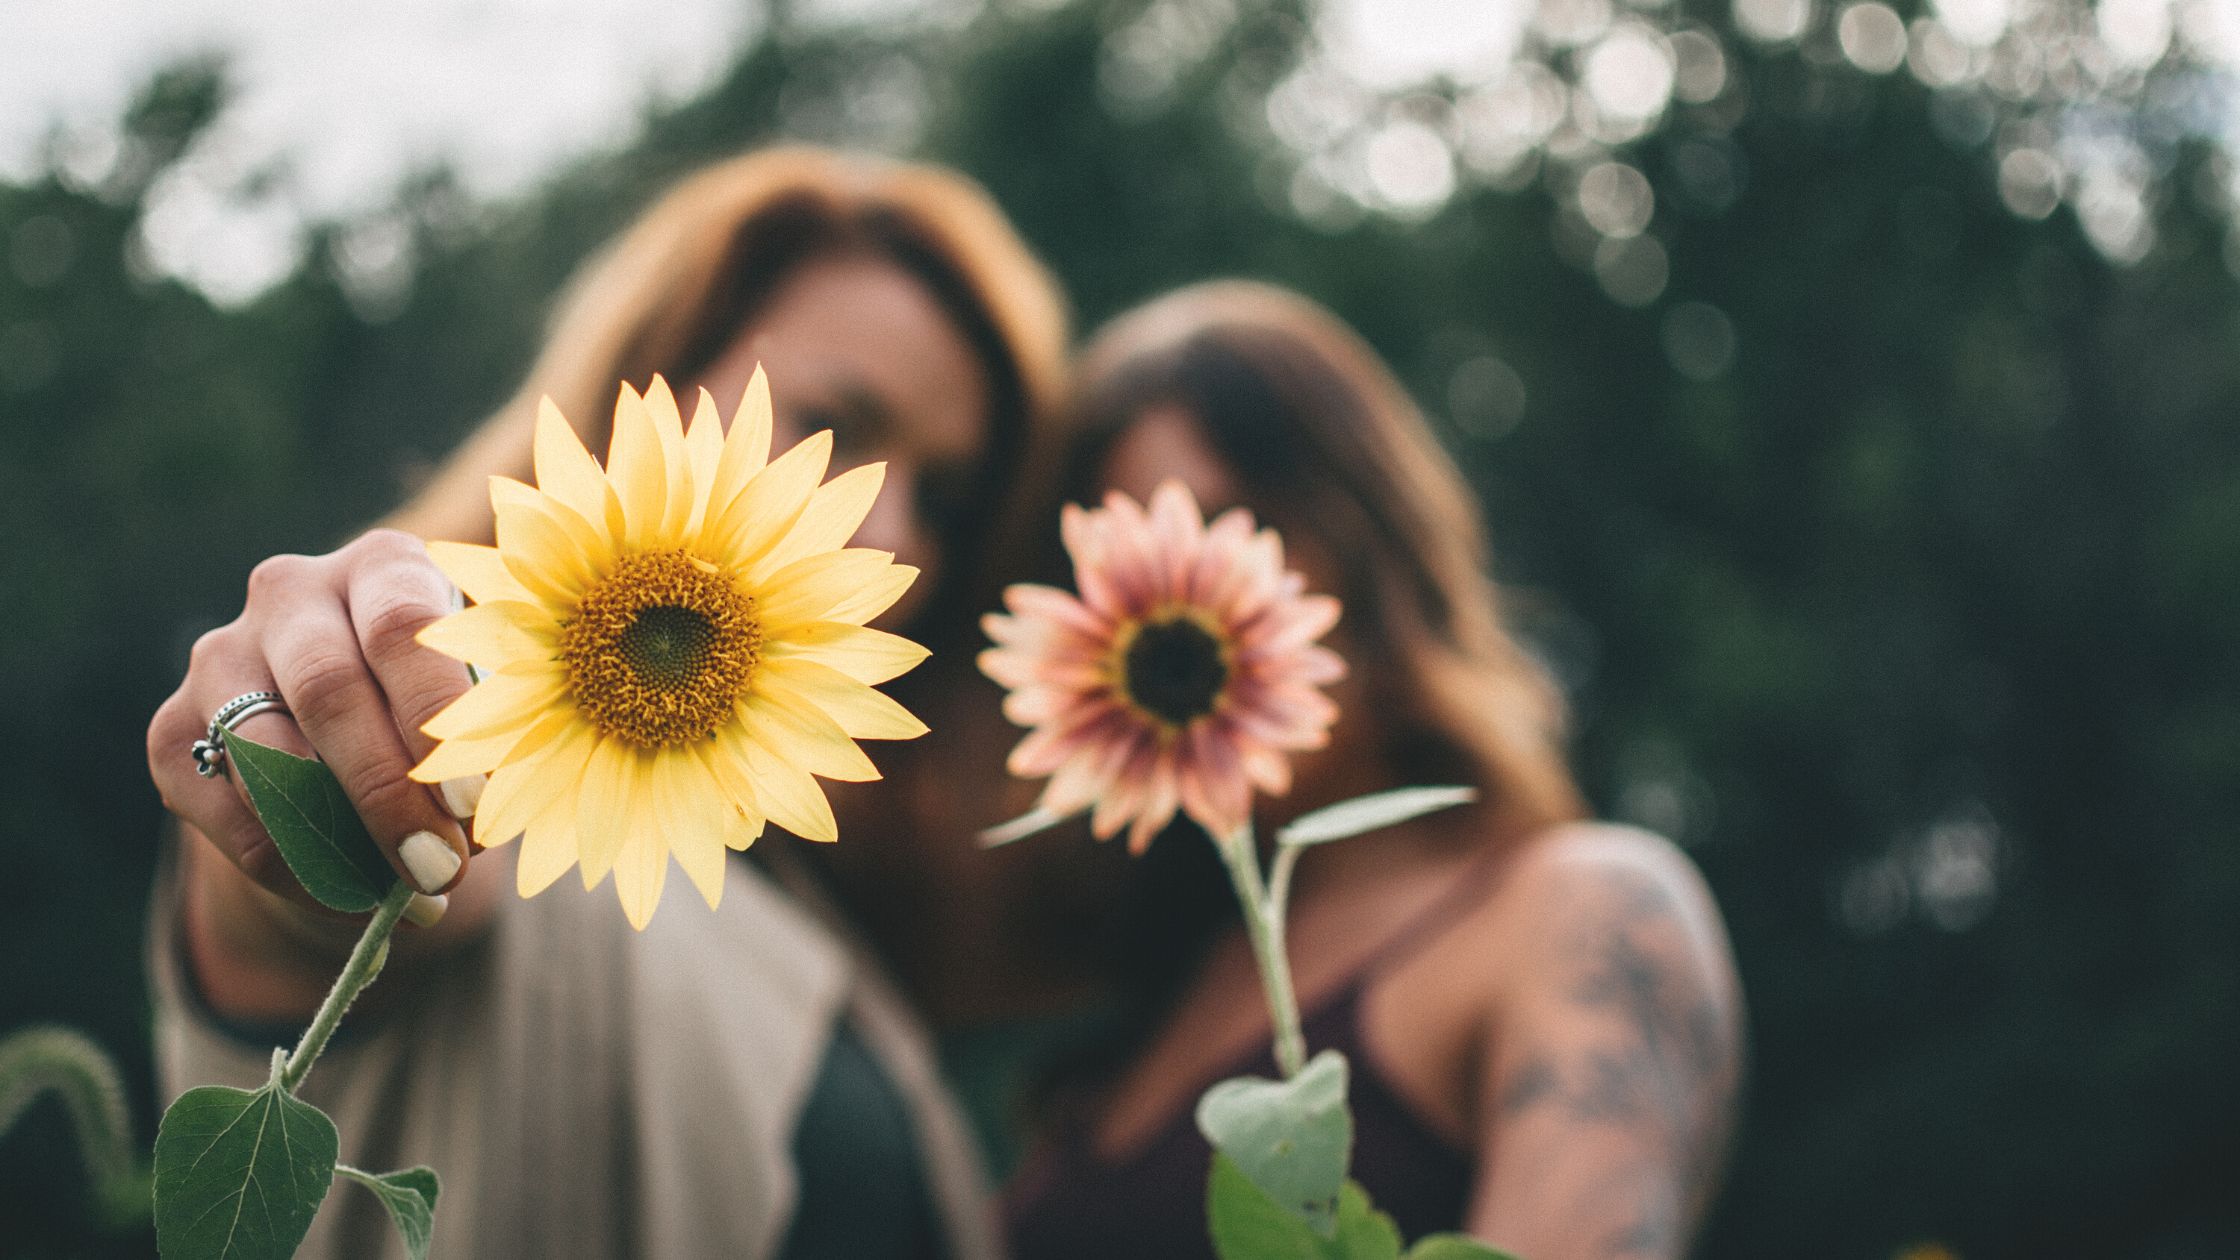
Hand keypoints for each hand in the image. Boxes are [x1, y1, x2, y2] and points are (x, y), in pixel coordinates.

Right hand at [149, 530, 478, 914]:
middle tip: (439, 866)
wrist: (356, 728)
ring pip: (266, 752)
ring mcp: (220, 656)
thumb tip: (473, 824)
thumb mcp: (481, 701)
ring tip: (408, 893)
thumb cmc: (447, 705)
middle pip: (328, 689)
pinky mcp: (171, 728)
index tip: (472, 802)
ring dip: (338, 839)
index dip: (436, 717)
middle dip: (387, 792)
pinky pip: (227, 810)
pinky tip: (353, 900)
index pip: (401, 626)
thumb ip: (482, 741)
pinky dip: (294, 868)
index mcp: (383, 566)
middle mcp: (291, 594)